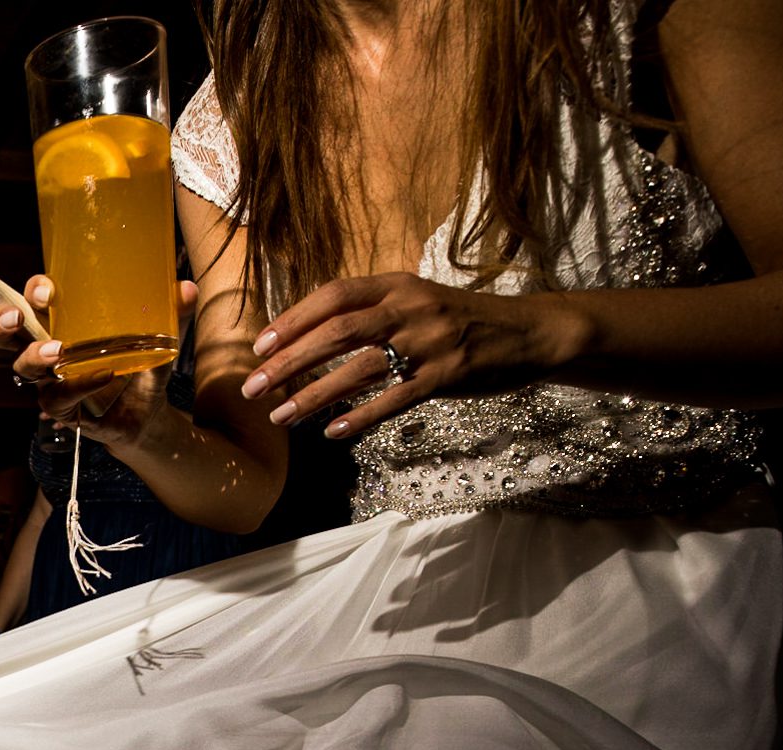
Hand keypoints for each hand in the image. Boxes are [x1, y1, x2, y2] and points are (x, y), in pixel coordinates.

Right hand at [0, 274, 196, 449]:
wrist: (148, 413)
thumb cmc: (142, 366)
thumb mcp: (159, 336)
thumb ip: (171, 314)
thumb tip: (186, 288)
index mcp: (62, 322)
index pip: (32, 300)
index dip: (31, 291)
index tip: (47, 289)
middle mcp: (47, 349)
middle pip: (6, 332)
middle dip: (2, 321)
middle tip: (16, 316)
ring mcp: (50, 380)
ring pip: (23, 368)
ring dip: (35, 356)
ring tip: (58, 351)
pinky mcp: (62, 408)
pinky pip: (58, 397)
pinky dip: (78, 385)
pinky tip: (101, 376)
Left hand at [239, 273, 580, 441]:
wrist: (529, 331)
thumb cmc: (462, 321)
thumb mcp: (417, 301)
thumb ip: (372, 311)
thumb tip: (313, 333)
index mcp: (397, 284)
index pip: (333, 295)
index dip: (292, 320)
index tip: (259, 347)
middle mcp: (410, 308)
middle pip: (336, 332)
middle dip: (289, 362)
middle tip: (253, 388)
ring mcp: (429, 342)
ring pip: (360, 368)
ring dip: (313, 395)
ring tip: (281, 417)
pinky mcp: (447, 375)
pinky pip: (395, 398)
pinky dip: (361, 415)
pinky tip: (333, 431)